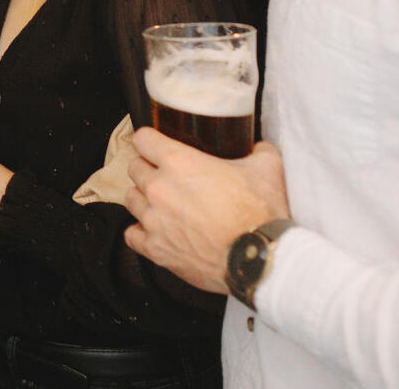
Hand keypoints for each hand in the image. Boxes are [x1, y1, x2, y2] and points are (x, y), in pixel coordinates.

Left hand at [122, 128, 287, 292]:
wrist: (259, 259)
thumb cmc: (261, 214)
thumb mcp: (267, 167)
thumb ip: (258, 150)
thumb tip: (258, 146)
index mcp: (179, 162)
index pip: (142, 139)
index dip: (149, 139)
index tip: (154, 144)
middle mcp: (160, 188)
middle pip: (135, 168)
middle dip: (147, 168)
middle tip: (165, 175)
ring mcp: (154, 220)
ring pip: (131, 199)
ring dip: (144, 198)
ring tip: (161, 203)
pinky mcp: (156, 249)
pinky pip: (131, 234)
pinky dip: (140, 232)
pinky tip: (155, 230)